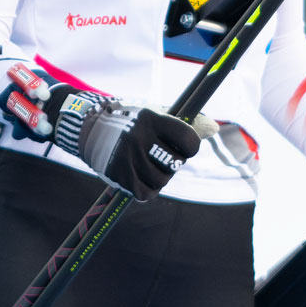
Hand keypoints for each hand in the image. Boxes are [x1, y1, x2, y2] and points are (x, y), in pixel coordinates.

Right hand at [47, 87, 200, 201]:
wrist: (90, 127)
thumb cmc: (131, 118)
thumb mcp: (156, 113)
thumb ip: (184, 123)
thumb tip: (215, 127)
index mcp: (152, 119)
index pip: (188, 139)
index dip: (191, 146)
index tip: (185, 145)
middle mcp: (140, 138)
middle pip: (176, 163)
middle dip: (175, 161)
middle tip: (165, 155)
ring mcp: (128, 158)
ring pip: (162, 180)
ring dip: (162, 176)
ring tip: (152, 165)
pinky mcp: (119, 176)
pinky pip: (146, 193)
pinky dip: (149, 189)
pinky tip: (144, 177)